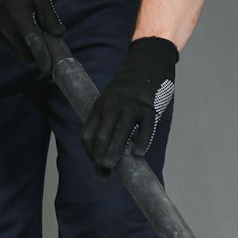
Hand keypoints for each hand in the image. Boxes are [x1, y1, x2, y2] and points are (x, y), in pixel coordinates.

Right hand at [0, 0, 63, 71]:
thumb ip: (49, 16)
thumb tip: (59, 33)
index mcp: (20, 20)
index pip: (34, 45)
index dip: (42, 58)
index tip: (48, 67)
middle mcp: (8, 30)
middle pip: (25, 55)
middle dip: (36, 56)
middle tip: (45, 47)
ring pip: (17, 53)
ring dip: (27, 51)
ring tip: (34, 36)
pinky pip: (9, 47)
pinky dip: (18, 45)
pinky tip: (22, 33)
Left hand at [83, 37, 178, 177]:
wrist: (147, 65)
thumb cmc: (127, 90)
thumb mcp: (110, 100)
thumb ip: (106, 121)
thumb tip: (104, 151)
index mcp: (100, 106)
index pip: (88, 134)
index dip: (90, 152)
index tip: (96, 163)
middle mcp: (113, 106)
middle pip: (102, 137)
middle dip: (101, 159)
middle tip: (103, 173)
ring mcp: (131, 106)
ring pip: (121, 135)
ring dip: (116, 155)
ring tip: (114, 168)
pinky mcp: (149, 107)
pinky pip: (145, 129)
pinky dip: (141, 143)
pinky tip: (138, 153)